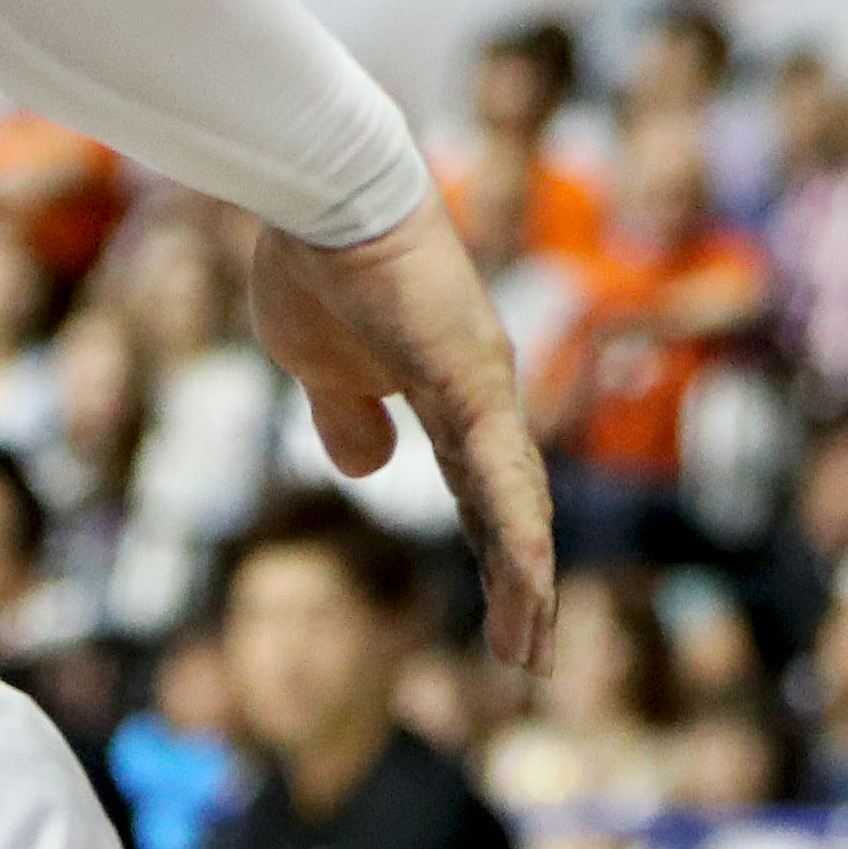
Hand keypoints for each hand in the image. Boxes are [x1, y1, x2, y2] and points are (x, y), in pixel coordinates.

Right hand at [250, 208, 556, 666]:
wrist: (322, 193)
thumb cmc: (317, 263)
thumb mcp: (318, 366)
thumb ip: (346, 415)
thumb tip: (368, 470)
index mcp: (446, 395)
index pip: (479, 491)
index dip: (494, 551)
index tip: (504, 612)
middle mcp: (480, 394)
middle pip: (509, 506)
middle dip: (519, 584)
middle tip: (529, 655)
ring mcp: (482, 385)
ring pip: (513, 499)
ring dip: (524, 578)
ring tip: (530, 647)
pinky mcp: (470, 375)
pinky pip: (496, 467)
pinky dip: (517, 528)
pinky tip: (531, 580)